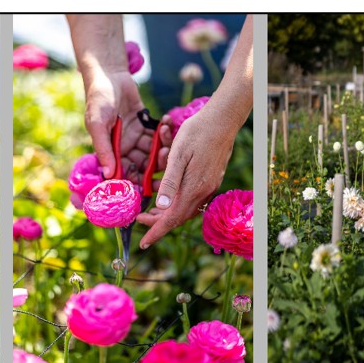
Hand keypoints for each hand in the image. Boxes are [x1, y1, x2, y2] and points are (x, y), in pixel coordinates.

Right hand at [82, 70, 170, 181]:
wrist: (109, 74)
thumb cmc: (99, 99)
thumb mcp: (97, 124)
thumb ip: (103, 149)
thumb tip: (108, 174)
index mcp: (111, 150)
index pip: (126, 172)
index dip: (140, 179)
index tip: (154, 182)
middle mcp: (124, 146)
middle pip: (144, 163)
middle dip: (156, 161)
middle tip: (167, 153)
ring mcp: (135, 135)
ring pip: (153, 149)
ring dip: (162, 143)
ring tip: (166, 131)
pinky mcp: (145, 123)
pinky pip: (157, 133)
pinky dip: (164, 129)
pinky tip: (166, 120)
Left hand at [135, 111, 236, 248]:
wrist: (222, 120)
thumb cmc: (197, 133)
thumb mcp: (178, 155)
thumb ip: (170, 183)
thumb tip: (162, 207)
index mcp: (193, 188)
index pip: (172, 219)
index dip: (156, 232)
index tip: (143, 242)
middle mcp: (204, 191)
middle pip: (179, 216)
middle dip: (159, 221)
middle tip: (142, 218)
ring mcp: (210, 186)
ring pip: (186, 208)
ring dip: (168, 210)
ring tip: (152, 207)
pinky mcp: (212, 179)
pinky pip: (192, 197)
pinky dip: (178, 200)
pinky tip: (169, 191)